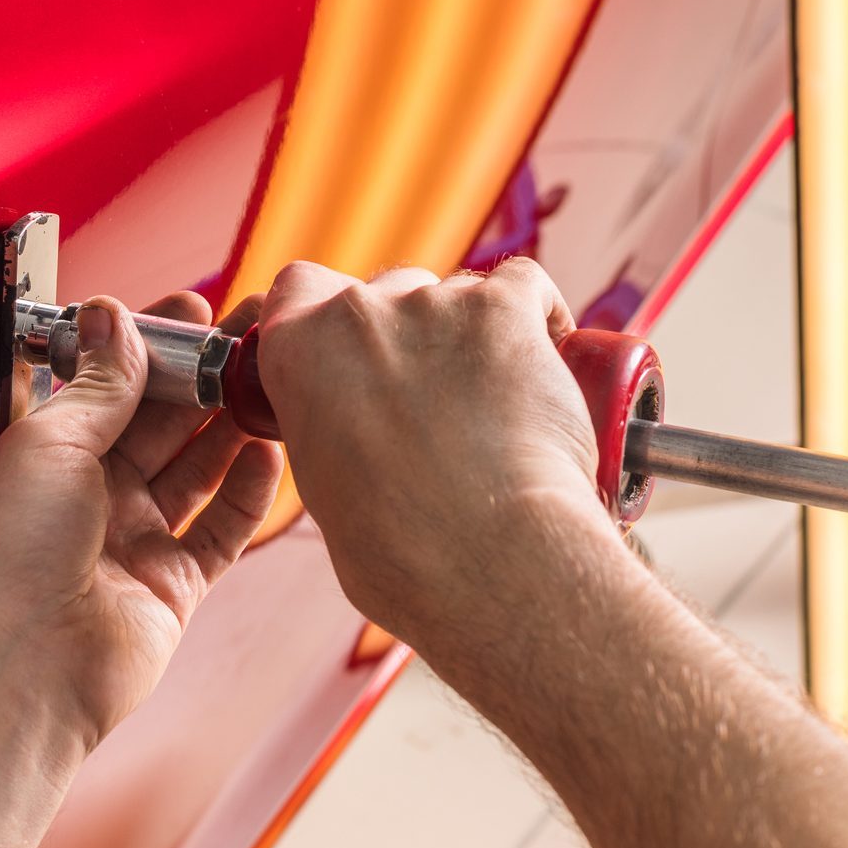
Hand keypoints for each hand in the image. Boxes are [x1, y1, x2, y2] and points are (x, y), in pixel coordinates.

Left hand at [0, 291, 282, 756]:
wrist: (19, 668)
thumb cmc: (9, 554)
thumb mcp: (51, 441)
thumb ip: (100, 383)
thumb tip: (113, 316)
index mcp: (47, 456)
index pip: (108, 385)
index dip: (151, 347)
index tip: (193, 310)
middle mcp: (89, 496)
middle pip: (159, 424)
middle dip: (201, 378)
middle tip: (248, 337)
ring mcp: (133, 541)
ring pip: (195, 471)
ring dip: (230, 427)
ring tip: (268, 383)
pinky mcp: (172, 586)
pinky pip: (219, 530)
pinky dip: (246, 493)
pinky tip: (267, 453)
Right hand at [256, 259, 604, 657]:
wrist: (487, 560)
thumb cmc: (404, 553)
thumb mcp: (324, 489)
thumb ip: (328, 433)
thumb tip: (357, 437)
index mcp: (296, 353)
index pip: (297, 290)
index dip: (326, 313)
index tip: (354, 350)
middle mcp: (357, 314)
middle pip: (386, 292)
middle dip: (410, 335)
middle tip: (438, 400)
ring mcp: (432, 305)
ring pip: (455, 294)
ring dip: (473, 335)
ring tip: (501, 407)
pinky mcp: (504, 311)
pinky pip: (525, 286)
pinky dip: (540, 317)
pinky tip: (551, 360)